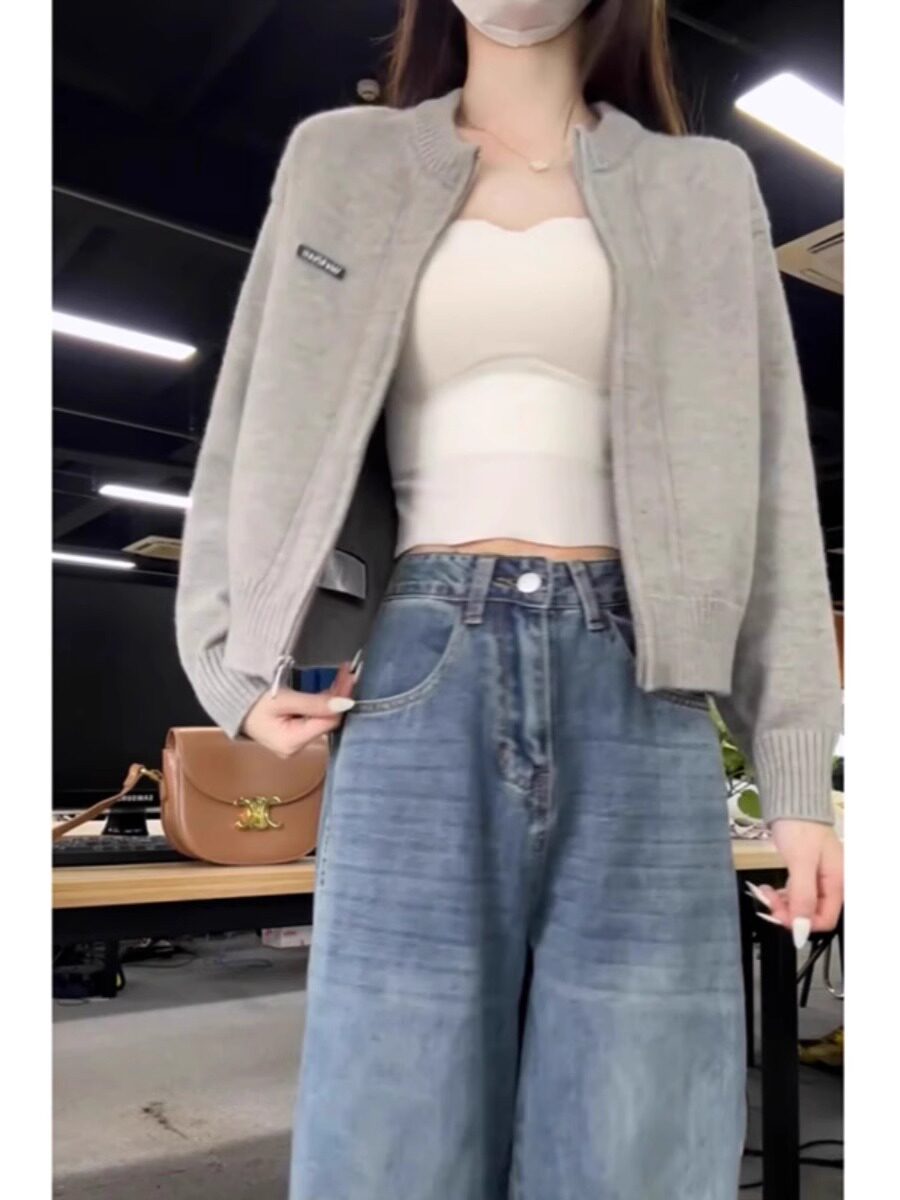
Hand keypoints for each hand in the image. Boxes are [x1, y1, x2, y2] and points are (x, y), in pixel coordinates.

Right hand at [243, 660, 358, 757]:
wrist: (229, 701)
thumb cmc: (250, 700)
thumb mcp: (283, 699)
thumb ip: (314, 703)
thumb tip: (345, 704)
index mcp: (292, 743)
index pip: (328, 722)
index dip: (341, 700)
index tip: (350, 677)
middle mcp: (296, 747)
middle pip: (327, 721)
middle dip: (339, 696)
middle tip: (348, 672)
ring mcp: (296, 742)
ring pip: (323, 718)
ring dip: (333, 697)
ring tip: (343, 675)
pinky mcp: (295, 733)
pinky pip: (314, 717)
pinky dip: (323, 702)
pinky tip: (332, 687)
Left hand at [750, 820, 843, 949]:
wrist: (792, 801)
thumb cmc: (799, 827)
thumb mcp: (801, 863)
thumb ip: (803, 895)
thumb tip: (801, 927)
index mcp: (836, 882)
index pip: (825, 919)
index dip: (802, 923)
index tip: (779, 917)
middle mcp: (830, 882)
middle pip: (812, 913)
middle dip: (789, 913)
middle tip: (768, 903)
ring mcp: (818, 876)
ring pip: (802, 903)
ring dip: (783, 904)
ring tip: (766, 894)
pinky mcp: (805, 870)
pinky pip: (796, 891)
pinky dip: (783, 893)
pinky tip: (771, 889)